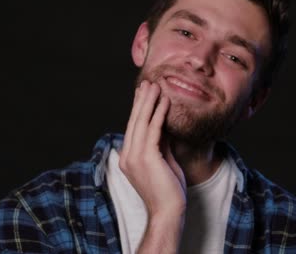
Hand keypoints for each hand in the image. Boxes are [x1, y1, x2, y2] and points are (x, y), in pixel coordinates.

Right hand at [119, 80, 185, 252]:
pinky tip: (164, 101)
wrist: (168, 212)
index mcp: (128, 158)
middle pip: (134, 121)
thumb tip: (164, 124)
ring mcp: (134, 157)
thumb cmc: (168, 190)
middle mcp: (127, 155)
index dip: (138, 109)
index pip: (133, 128)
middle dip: (141, 100)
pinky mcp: (146, 158)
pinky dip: (158, 114)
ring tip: (155, 85)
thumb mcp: (163, 161)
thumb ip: (161, 143)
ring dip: (149, 102)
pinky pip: (153, 130)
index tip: (143, 93)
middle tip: (147, 83)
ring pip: (141, 122)